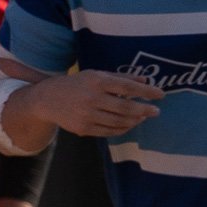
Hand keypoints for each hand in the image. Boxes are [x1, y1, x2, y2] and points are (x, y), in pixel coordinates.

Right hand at [15, 69, 163, 137]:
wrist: (46, 100)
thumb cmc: (75, 84)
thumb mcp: (96, 75)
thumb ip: (120, 78)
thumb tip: (144, 80)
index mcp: (97, 81)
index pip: (128, 87)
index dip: (146, 92)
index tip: (160, 95)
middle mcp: (92, 99)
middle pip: (125, 107)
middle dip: (144, 110)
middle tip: (156, 111)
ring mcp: (86, 115)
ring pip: (118, 122)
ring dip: (135, 120)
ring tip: (143, 117)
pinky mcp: (82, 128)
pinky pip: (108, 132)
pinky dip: (122, 129)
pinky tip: (129, 124)